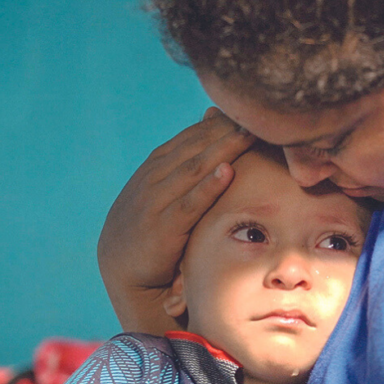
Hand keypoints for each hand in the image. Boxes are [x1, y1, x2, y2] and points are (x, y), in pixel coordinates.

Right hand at [98, 108, 253, 332]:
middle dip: (226, 131)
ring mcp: (154, 201)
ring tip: (248, 135)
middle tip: (258, 117)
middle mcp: (153, 178)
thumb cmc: (155, 228)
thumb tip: (213, 118)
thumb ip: (189, 159)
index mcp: (157, 165)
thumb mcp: (168, 190)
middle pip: (195, 147)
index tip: (250, 112)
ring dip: (222, 150)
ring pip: (193, 169)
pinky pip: (188, 204)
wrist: (125, 270)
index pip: (192, 136)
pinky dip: (207, 187)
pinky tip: (227, 172)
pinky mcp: (161, 228)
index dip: (221, 124)